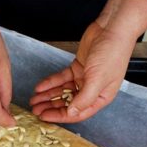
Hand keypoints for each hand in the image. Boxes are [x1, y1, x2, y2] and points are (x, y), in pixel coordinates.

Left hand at [29, 0, 146, 122]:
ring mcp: (84, 78)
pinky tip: (40, 87)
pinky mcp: (78, 67)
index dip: (60, 116)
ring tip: (34, 100)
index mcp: (101, 97)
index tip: (44, 117)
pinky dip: (50, 82)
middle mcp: (93, 89)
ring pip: (63, 91)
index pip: (78, 112)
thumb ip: (84, 98)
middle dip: (51, 107)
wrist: (112, 30)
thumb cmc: (112, 53)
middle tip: (35, 110)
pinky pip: (61, 78)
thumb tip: (72, 113)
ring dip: (48, 96)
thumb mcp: (97, 80)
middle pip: (68, 103)